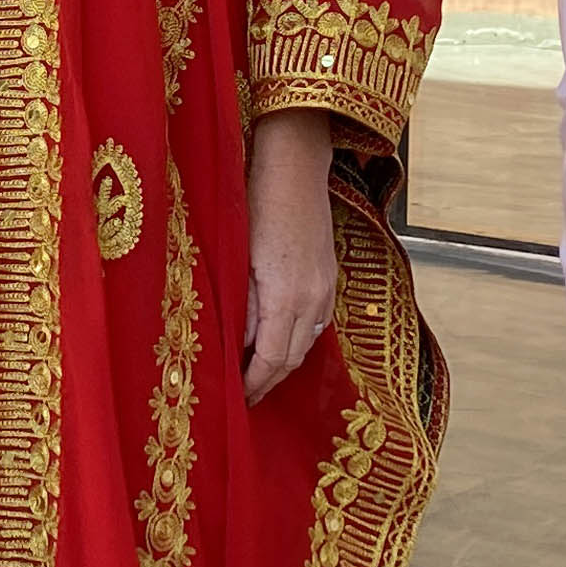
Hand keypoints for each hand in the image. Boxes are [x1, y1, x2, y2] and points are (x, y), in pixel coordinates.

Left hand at [242, 110, 339, 405]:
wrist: (295, 166)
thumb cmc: (255, 204)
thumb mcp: (238, 257)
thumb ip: (241, 306)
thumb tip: (239, 347)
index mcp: (286, 297)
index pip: (271, 359)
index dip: (254, 384)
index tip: (236, 400)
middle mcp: (312, 298)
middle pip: (292, 358)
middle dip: (268, 381)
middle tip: (244, 396)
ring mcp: (325, 287)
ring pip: (306, 342)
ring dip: (283, 362)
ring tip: (257, 373)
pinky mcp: (329, 275)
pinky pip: (316, 322)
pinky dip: (296, 340)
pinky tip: (279, 339)